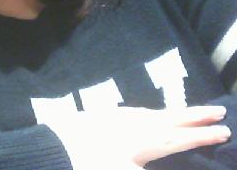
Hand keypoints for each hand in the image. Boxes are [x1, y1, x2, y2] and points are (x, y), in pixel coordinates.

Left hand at [45, 105, 230, 169]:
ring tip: (194, 113)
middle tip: (221, 110)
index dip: (205, 136)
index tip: (226, 131)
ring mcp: (122, 117)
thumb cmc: (93, 165)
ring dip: (177, 113)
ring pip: (157, 114)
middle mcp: (139, 125)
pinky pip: (140, 112)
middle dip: (198, 116)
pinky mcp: (107, 115)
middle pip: (174, 119)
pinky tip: (153, 115)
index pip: (183, 138)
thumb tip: (169, 145)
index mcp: (149, 141)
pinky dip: (155, 113)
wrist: (56, 145)